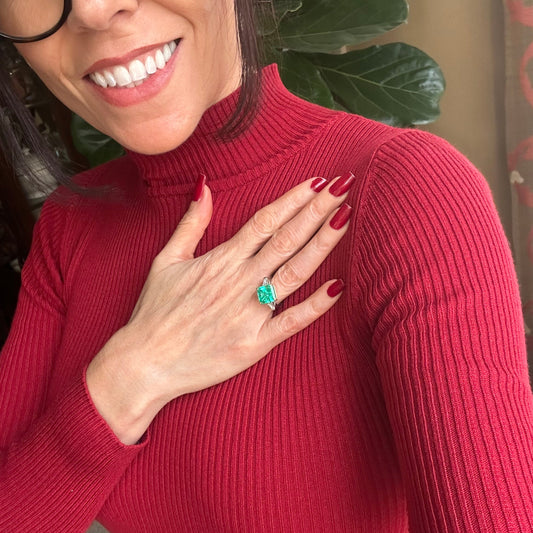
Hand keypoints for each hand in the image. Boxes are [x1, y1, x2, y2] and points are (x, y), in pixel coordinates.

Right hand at [86, 173, 354, 443]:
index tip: (317, 181)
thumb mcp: (166, 261)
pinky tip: (339, 287)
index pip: (264, 221)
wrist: (144, 365)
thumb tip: (205, 186)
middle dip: (317, 210)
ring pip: (294, 272)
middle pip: (285, 239)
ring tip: (345, 219)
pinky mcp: (254, 344)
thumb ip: (191, 224)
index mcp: (220, 260)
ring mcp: (248, 313)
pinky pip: (291, 322)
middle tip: (344, 186)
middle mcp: (238, 282)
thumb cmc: (154, 312)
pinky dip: (315, 305)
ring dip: (322, 244)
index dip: (293, 199)